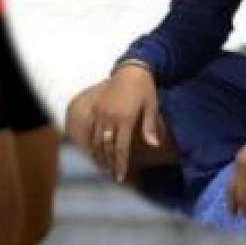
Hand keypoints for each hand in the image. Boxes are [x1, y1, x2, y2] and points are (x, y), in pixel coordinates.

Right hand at [79, 63, 161, 182]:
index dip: (120, 164)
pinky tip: (96, 151)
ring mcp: (100, 112)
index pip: (120, 148)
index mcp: (125, 118)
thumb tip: (155, 146)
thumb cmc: (145, 87)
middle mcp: (110, 116)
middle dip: (109, 164)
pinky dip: (93, 143)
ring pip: (96, 140)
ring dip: (99, 156)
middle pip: (106, 147)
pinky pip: (91, 130)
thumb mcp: (152, 105)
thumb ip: (150, 126)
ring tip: (104, 167)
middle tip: (113, 176)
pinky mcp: (95, 107)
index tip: (121, 177)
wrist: (131, 68)